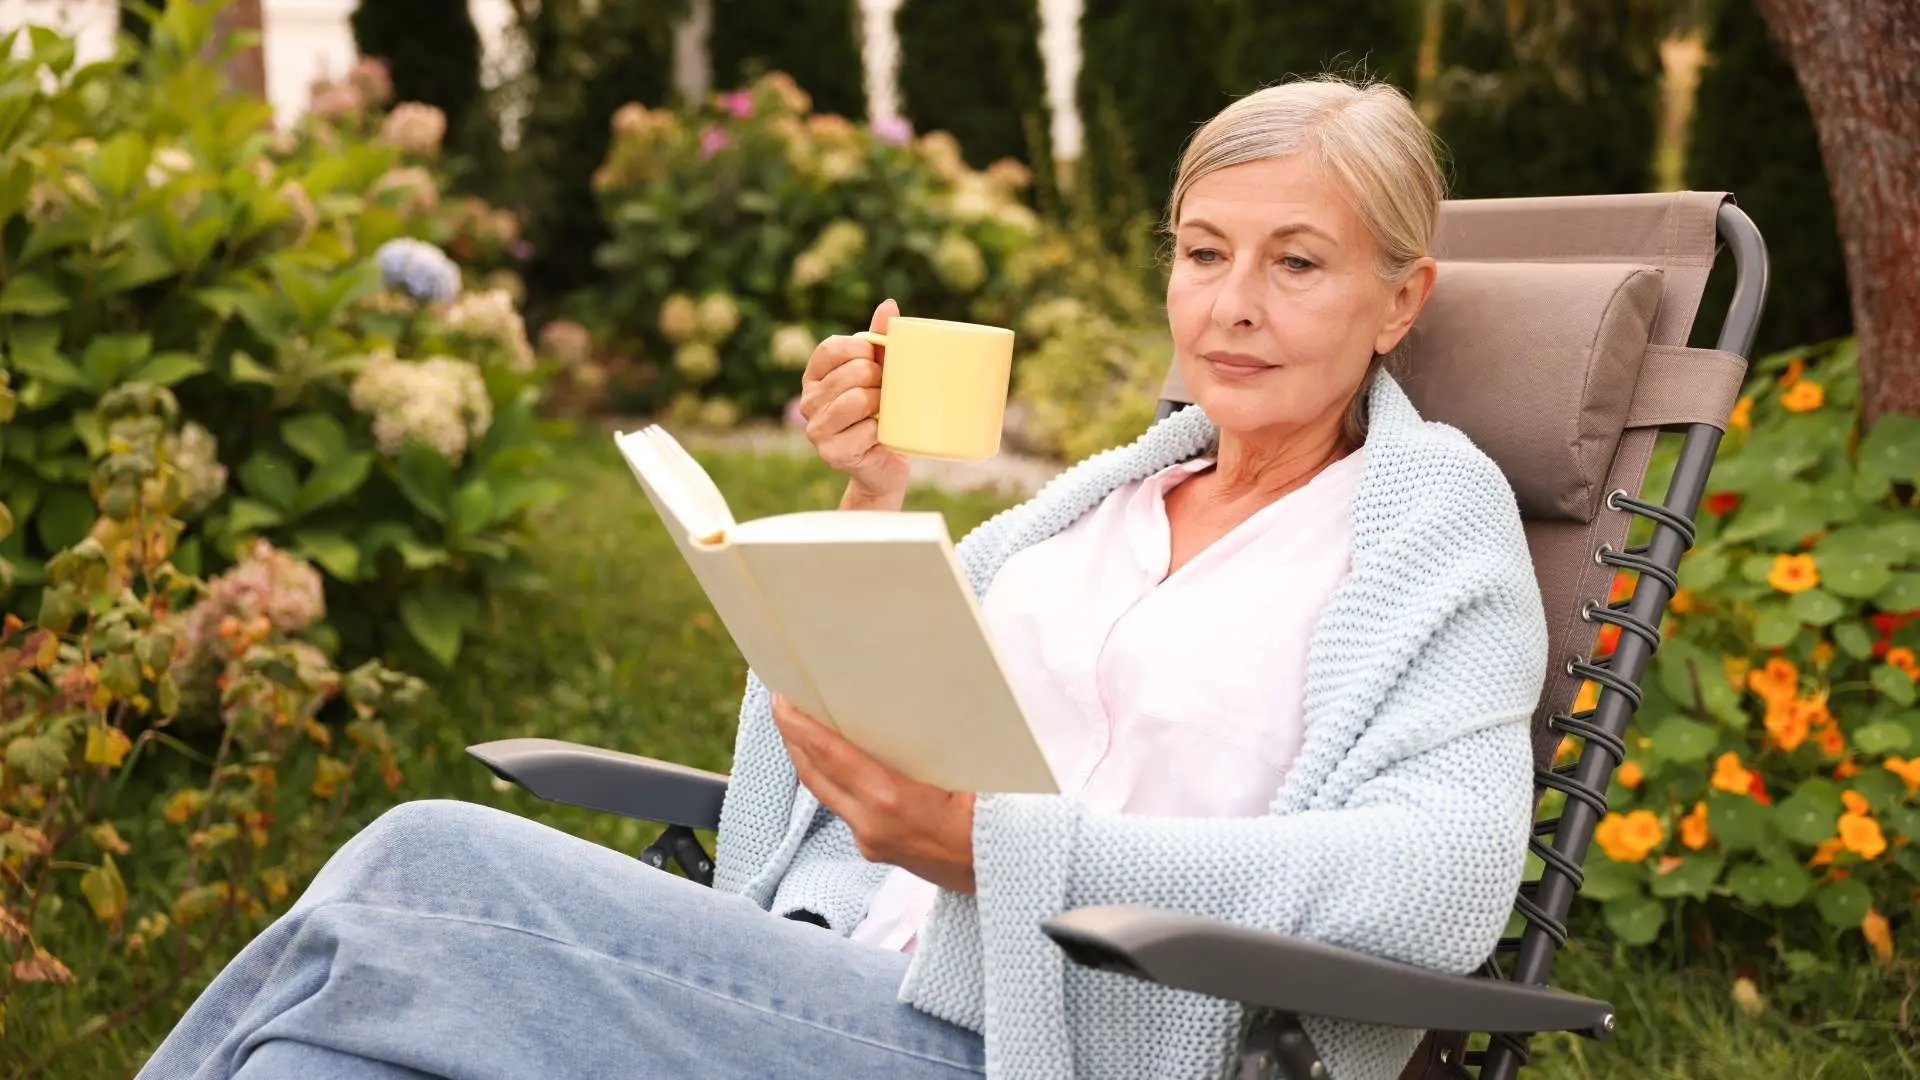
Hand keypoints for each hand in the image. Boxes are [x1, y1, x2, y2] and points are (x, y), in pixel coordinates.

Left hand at [771, 693, 975, 892]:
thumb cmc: (992, 819)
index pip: (831, 755)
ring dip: (806, 758)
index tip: (781, 699)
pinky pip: (842, 807)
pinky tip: (832, 759)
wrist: (1000, 877)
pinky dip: (829, 778)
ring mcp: (869, 841)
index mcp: (892, 800)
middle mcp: (871, 824)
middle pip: (815, 774)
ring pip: (824, 792)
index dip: (800, 726)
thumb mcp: (967, 773)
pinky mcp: (872, 849)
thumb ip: (929, 745)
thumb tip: (900, 706)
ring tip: (797, 724)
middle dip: (792, 735)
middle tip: (781, 700)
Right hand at [799, 299, 909, 508]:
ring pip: (857, 399)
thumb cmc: (882, 412)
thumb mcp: (880, 372)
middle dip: (880, 379)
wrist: (884, 466)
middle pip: (852, 372)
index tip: (877, 360)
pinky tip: (880, 435)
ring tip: (884, 411)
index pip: (831, 348)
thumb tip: (889, 304)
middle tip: (887, 393)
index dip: (861, 349)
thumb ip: (880, 339)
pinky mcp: (831, 453)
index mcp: (814, 377)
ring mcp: (816, 430)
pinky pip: (866, 429)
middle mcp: (808, 402)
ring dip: (881, 403)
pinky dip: (881, 430)